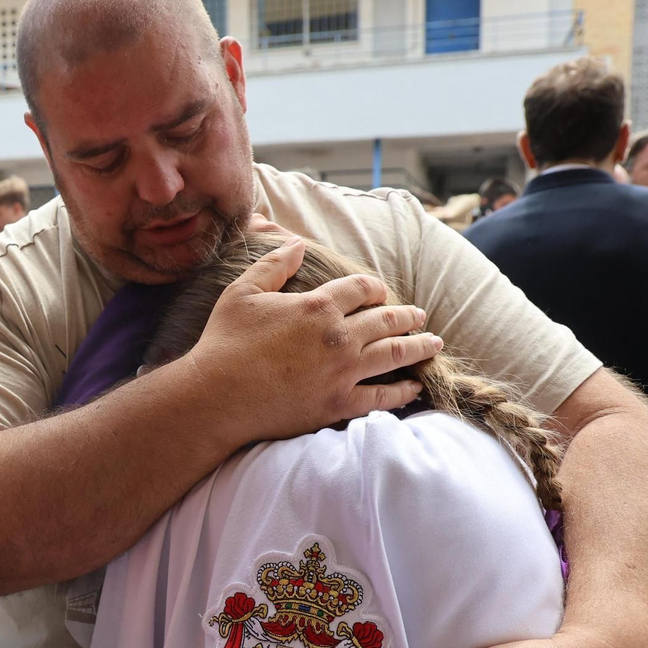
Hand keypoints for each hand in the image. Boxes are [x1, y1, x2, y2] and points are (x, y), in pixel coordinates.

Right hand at [188, 237, 440, 440]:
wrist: (215, 396)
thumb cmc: (225, 342)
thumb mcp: (243, 293)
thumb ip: (274, 265)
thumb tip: (296, 242)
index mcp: (318, 306)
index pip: (362, 288)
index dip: (375, 288)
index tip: (380, 292)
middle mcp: (339, 337)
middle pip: (387, 320)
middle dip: (407, 316)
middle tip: (420, 316)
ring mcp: (343, 373)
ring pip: (395, 354)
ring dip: (418, 346)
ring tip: (432, 343)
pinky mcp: (339, 404)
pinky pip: (383, 397)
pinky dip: (403, 391)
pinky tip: (414, 386)